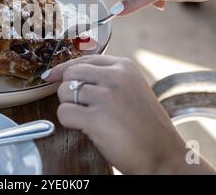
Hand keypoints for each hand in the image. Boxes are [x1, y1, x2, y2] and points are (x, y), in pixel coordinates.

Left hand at [42, 55, 215, 173]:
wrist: (164, 155)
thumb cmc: (146, 126)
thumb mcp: (132, 89)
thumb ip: (107, 78)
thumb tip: (69, 74)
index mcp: (124, 67)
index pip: (84, 59)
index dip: (64, 68)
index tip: (52, 75)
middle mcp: (115, 77)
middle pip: (70, 73)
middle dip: (68, 90)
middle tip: (79, 106)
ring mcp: (105, 96)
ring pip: (64, 92)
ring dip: (70, 107)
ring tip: (87, 118)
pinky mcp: (96, 118)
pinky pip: (64, 112)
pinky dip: (68, 122)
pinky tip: (85, 128)